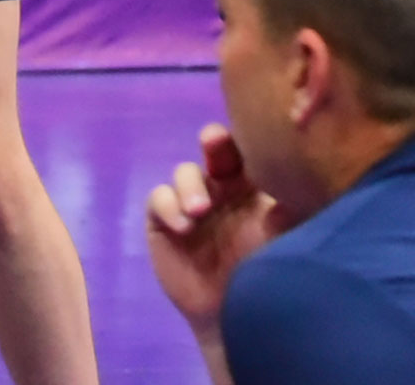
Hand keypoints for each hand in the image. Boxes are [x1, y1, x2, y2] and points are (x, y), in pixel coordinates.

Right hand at [145, 124, 296, 328]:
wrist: (232, 315)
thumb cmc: (263, 275)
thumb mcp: (284, 240)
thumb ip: (287, 210)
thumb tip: (293, 179)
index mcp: (253, 187)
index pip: (249, 153)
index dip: (247, 140)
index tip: (253, 138)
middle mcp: (221, 188)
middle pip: (214, 151)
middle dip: (213, 142)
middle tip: (214, 142)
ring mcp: (190, 203)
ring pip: (184, 174)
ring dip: (189, 186)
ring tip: (200, 210)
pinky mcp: (162, 221)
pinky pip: (159, 198)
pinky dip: (168, 206)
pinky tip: (183, 226)